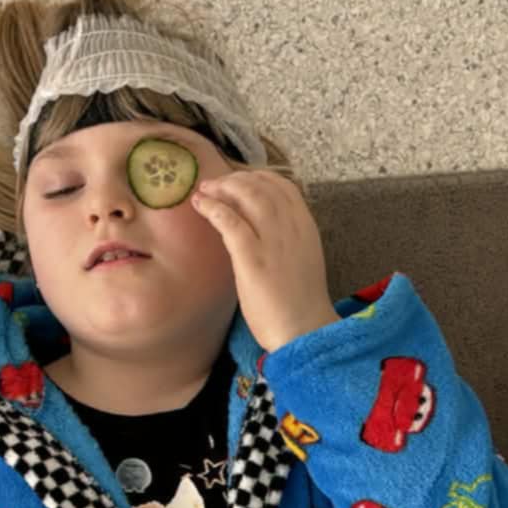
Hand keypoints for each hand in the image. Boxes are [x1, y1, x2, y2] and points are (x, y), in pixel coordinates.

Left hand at [190, 170, 338, 352]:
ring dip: (222, 188)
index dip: (258, 177)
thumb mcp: (300, 260)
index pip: (284, 186)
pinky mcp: (253, 258)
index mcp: (306, 227)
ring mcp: (273, 241)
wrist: (304, 330)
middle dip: (235, 179)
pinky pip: (231, 222)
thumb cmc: (299, 303)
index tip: (239, 180)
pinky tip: (201, 206)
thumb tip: (259, 228)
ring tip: (204, 191)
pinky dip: (214, 208)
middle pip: (262, 186)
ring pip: (247, 196)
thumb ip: (285, 240)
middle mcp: (292, 227)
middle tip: (214, 184)